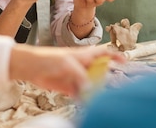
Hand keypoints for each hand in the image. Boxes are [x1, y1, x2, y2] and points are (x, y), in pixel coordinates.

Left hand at [9, 45, 125, 97]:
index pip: (104, 53)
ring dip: (95, 92)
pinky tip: (86, 102)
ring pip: (91, 85)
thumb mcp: (67, 64)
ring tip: (98, 98)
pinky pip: (81, 94)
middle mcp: (83, 65)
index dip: (115, 55)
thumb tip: (90, 88)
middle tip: (111, 88)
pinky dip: (84, 99)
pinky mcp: (69, 87)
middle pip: (100, 72)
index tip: (125, 61)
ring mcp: (77, 77)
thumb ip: (80, 76)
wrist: (30, 67)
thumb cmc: (48, 58)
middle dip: (106, 80)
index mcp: (85, 55)